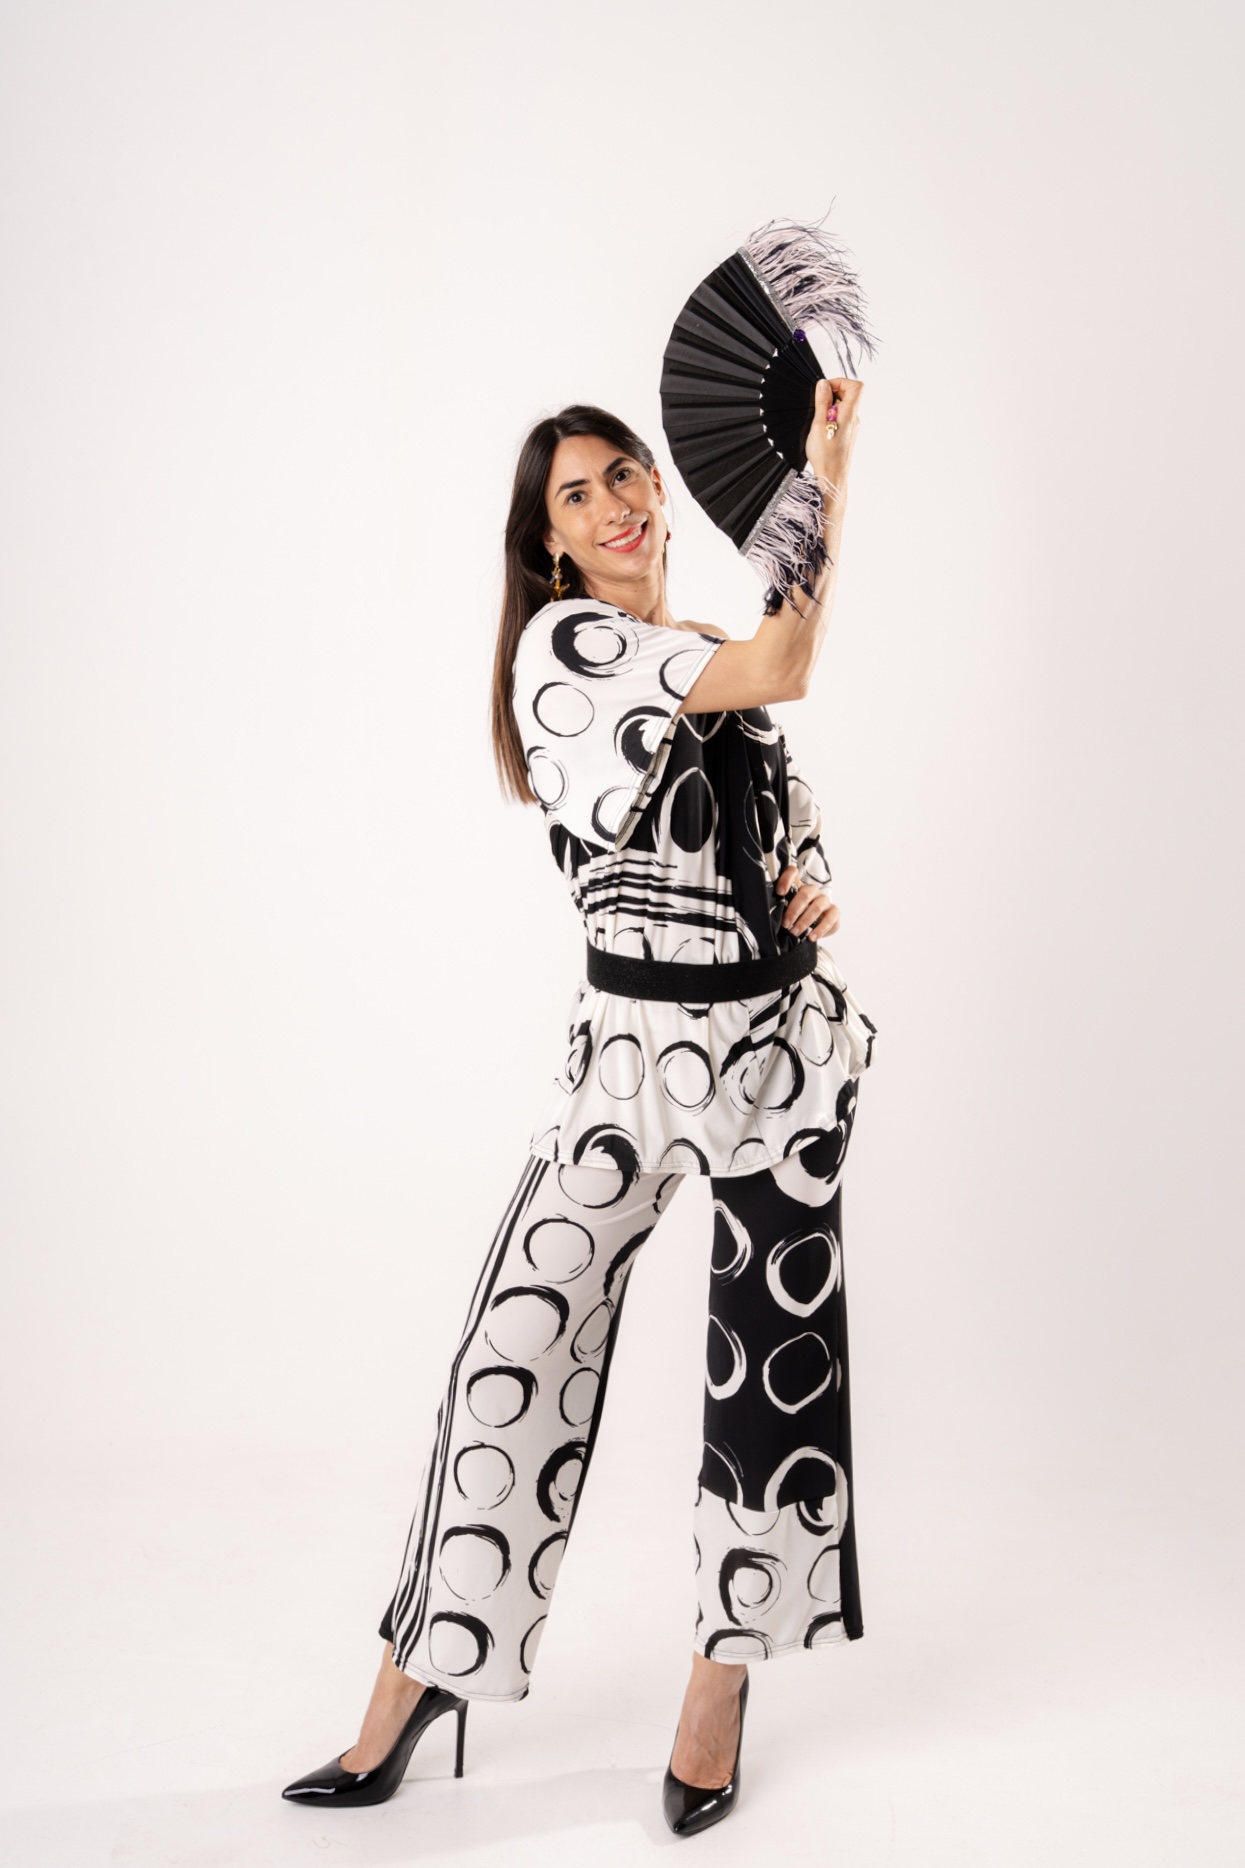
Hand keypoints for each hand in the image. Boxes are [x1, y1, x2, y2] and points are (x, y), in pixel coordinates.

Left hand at [776, 864, 839, 939]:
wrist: (813, 929)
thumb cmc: (796, 918)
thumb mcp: (786, 912)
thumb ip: (779, 908)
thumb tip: (768, 914)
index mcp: (798, 886)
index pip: (793, 873)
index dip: (786, 879)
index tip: (779, 892)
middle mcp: (812, 891)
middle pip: (805, 893)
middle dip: (794, 910)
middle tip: (786, 924)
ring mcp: (824, 900)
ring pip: (817, 907)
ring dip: (804, 921)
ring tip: (795, 933)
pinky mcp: (834, 912)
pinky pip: (830, 919)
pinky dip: (820, 929)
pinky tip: (811, 937)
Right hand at [804, 377, 863, 491]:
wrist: (832, 478)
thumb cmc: (826, 456)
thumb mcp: (819, 425)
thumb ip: (822, 402)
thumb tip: (824, 384)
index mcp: (849, 414)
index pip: (856, 386)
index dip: (840, 382)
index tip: (825, 388)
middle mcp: (854, 419)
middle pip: (848, 395)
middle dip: (831, 394)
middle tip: (818, 406)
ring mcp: (851, 427)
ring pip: (843, 407)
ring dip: (829, 408)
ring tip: (818, 421)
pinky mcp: (846, 434)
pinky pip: (840, 418)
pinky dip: (830, 418)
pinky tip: (821, 430)